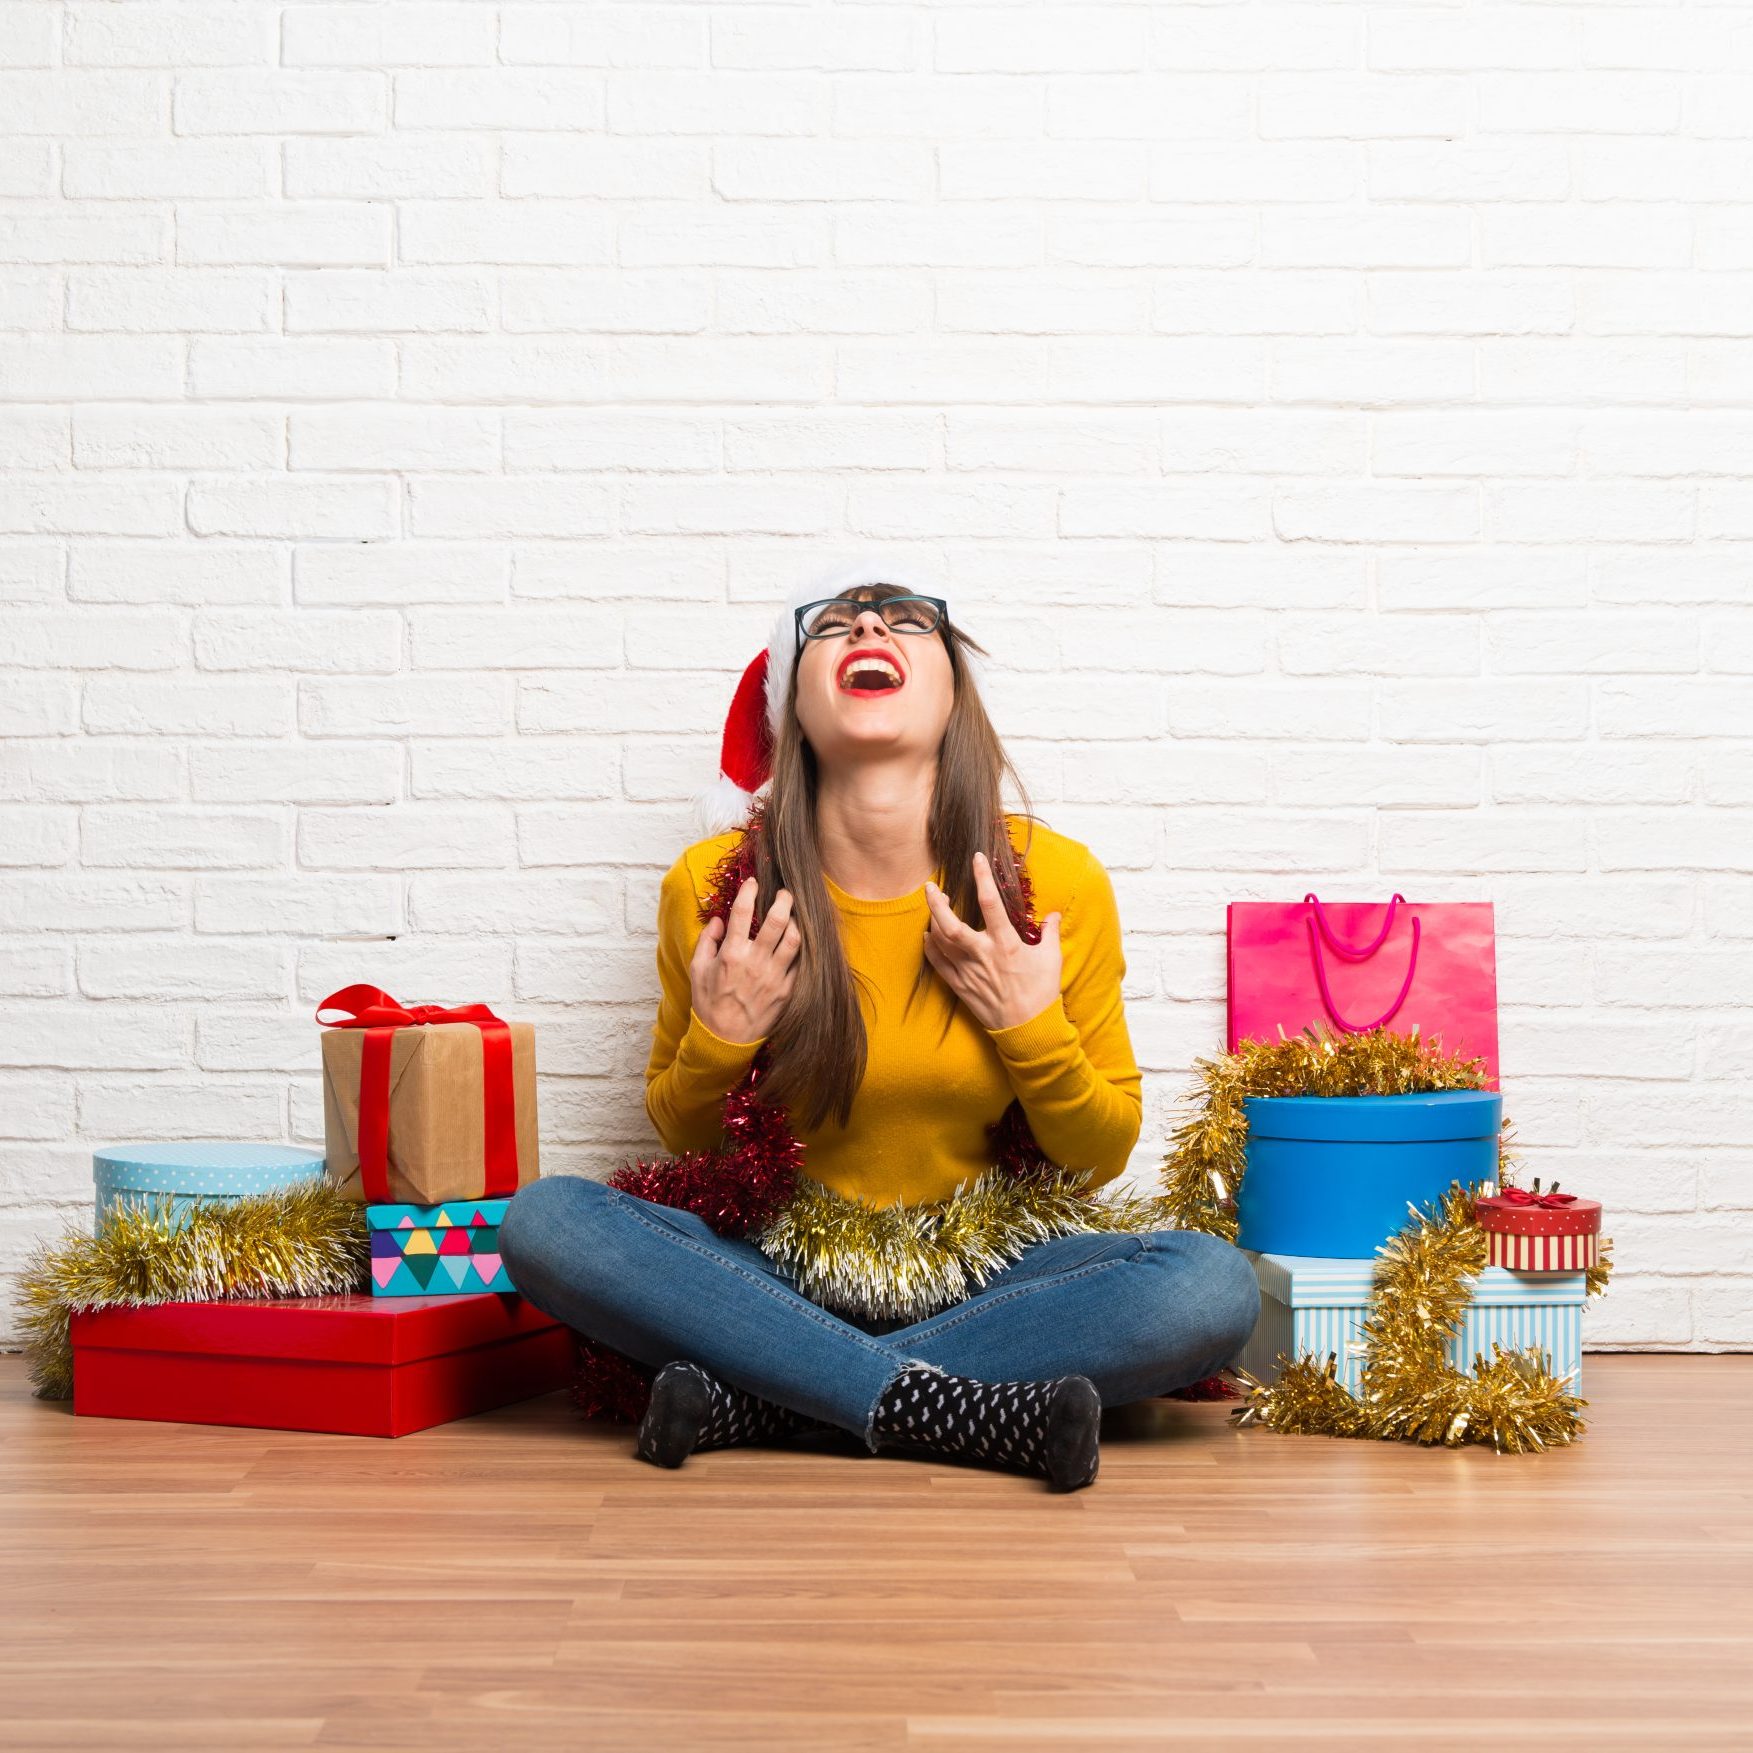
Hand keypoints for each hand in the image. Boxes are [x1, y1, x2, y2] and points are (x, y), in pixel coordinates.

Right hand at [690, 876, 801, 1043]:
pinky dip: (802, 949)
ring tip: (794, 915)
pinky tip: (798, 942)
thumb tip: (717, 919)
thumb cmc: (709, 1003)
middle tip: (785, 892)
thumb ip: (706, 941)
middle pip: (777, 920)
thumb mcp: (697, 970)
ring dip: (796, 921)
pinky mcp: (787, 991)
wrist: (724, 1039)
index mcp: (732, 954)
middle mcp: (755, 962)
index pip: (742, 912)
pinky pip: (801, 963)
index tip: (753, 882)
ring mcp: (774, 977)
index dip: (749, 891)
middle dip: (784, 899)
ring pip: (795, 939)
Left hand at [922, 850, 1062, 1031]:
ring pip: (941, 943)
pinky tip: (928, 936)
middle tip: (931, 887)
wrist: (1028, 1030)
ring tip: (934, 906)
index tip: (977, 859)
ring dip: (933, 921)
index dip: (983, 878)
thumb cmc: (1041, 993)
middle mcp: (983, 956)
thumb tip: (1053, 915)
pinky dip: (930, 948)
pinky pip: (938, 964)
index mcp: (1006, 945)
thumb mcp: (1051, 959)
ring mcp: (968, 972)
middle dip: (937, 903)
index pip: (991, 904)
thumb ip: (1049, 933)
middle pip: (951, 925)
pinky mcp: (960, 987)